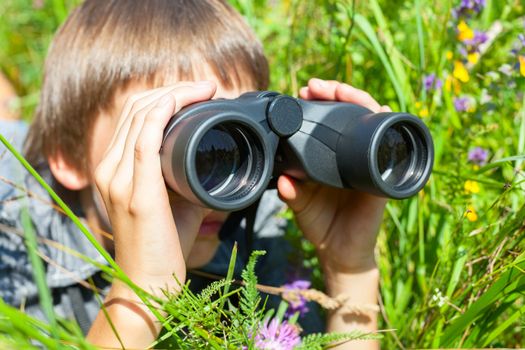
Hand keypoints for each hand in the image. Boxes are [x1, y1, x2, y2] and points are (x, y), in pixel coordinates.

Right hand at [94, 81, 216, 291]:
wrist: (150, 283)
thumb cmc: (164, 244)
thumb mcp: (173, 200)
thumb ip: (185, 177)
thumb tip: (216, 161)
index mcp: (114, 168)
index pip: (133, 115)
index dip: (163, 95)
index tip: (197, 91)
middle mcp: (109, 169)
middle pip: (135, 108)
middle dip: (172, 89)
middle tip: (205, 86)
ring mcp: (118, 179)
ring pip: (141, 116)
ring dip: (174, 94)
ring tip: (203, 89)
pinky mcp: (135, 191)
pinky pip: (145, 138)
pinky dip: (164, 112)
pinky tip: (181, 100)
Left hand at [278, 78, 389, 273]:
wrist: (341, 252)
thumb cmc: (321, 225)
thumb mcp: (300, 206)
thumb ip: (291, 193)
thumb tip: (283, 178)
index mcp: (331, 156)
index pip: (329, 120)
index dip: (319, 103)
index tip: (303, 92)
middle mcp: (352, 153)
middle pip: (351, 112)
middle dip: (336, 93)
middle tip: (315, 86)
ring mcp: (369, 161)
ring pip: (370, 120)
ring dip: (357, 100)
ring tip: (338, 92)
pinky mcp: (382, 175)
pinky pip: (389, 147)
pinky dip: (387, 126)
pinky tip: (381, 111)